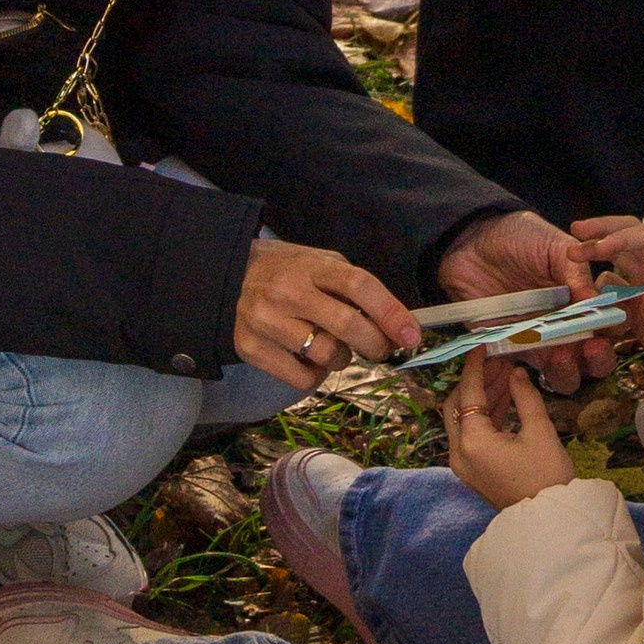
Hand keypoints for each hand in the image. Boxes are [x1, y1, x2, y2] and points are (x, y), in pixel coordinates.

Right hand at [234, 235, 418, 391]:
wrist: (232, 275)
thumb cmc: (291, 272)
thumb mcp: (323, 265)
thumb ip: (355, 288)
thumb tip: (397, 325)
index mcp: (312, 267)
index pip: (358, 285)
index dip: (390, 312)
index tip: (411, 336)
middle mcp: (287, 291)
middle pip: (347, 325)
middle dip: (376, 344)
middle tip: (381, 349)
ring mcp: (265, 320)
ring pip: (326, 355)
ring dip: (342, 358)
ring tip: (331, 346)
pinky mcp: (250, 348)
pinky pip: (301, 378)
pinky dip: (316, 376)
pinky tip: (309, 360)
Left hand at [436, 209, 603, 387]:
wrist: (470, 241)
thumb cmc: (519, 238)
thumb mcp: (555, 246)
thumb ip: (576, 272)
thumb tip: (598, 301)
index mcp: (583, 302)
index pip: (610, 325)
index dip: (618, 329)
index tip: (618, 323)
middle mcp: (566, 328)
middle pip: (593, 361)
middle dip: (599, 359)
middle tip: (592, 346)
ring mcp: (538, 343)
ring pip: (563, 376)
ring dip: (568, 371)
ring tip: (560, 353)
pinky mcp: (509, 350)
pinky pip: (522, 374)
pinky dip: (528, 371)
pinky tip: (527, 350)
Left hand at [444, 353, 575, 507]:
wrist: (549, 520)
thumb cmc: (548, 477)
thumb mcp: (540, 431)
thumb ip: (525, 396)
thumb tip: (515, 372)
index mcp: (472, 441)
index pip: (468, 393)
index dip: (475, 367)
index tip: (482, 347)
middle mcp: (459, 452)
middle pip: (457, 405)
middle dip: (477, 381)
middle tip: (499, 362)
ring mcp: (464, 463)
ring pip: (463, 419)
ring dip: (482, 397)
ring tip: (506, 375)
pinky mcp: (473, 470)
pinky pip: (471, 435)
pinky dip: (484, 416)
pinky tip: (504, 399)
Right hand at [573, 214, 643, 388]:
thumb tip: (638, 296)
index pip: (643, 237)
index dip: (618, 237)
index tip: (595, 247)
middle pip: (627, 237)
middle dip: (602, 231)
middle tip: (574, 231)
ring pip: (615, 260)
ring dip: (595, 259)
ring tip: (572, 260)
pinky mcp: (634, 302)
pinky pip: (611, 288)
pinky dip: (599, 291)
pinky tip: (591, 300)